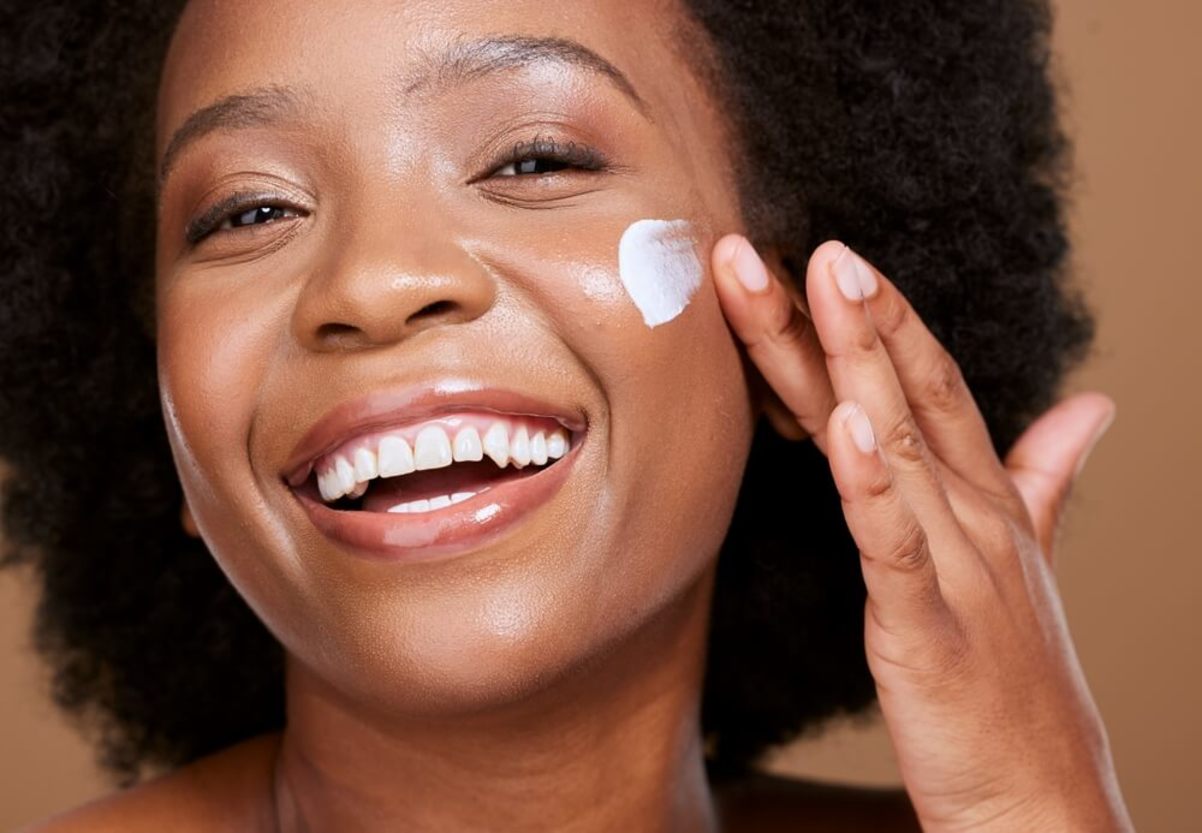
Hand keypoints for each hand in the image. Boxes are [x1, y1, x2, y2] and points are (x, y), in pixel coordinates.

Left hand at [712, 236, 1134, 831]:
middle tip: (805, 242)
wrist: (1042, 800)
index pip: (938, 386)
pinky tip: (844, 425)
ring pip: (900, 445)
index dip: (889, 317)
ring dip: (858, 362)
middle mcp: (976, 519)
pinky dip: (871, 481)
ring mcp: (957, 569)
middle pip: (908, 395)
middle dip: (855, 314)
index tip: (832, 257)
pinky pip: (895, 544)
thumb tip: (1093, 408)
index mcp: (988, 503)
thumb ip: (1046, 480)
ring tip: (819, 285)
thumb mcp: (1030, 567)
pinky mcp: (928, 628)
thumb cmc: (1017, 683)